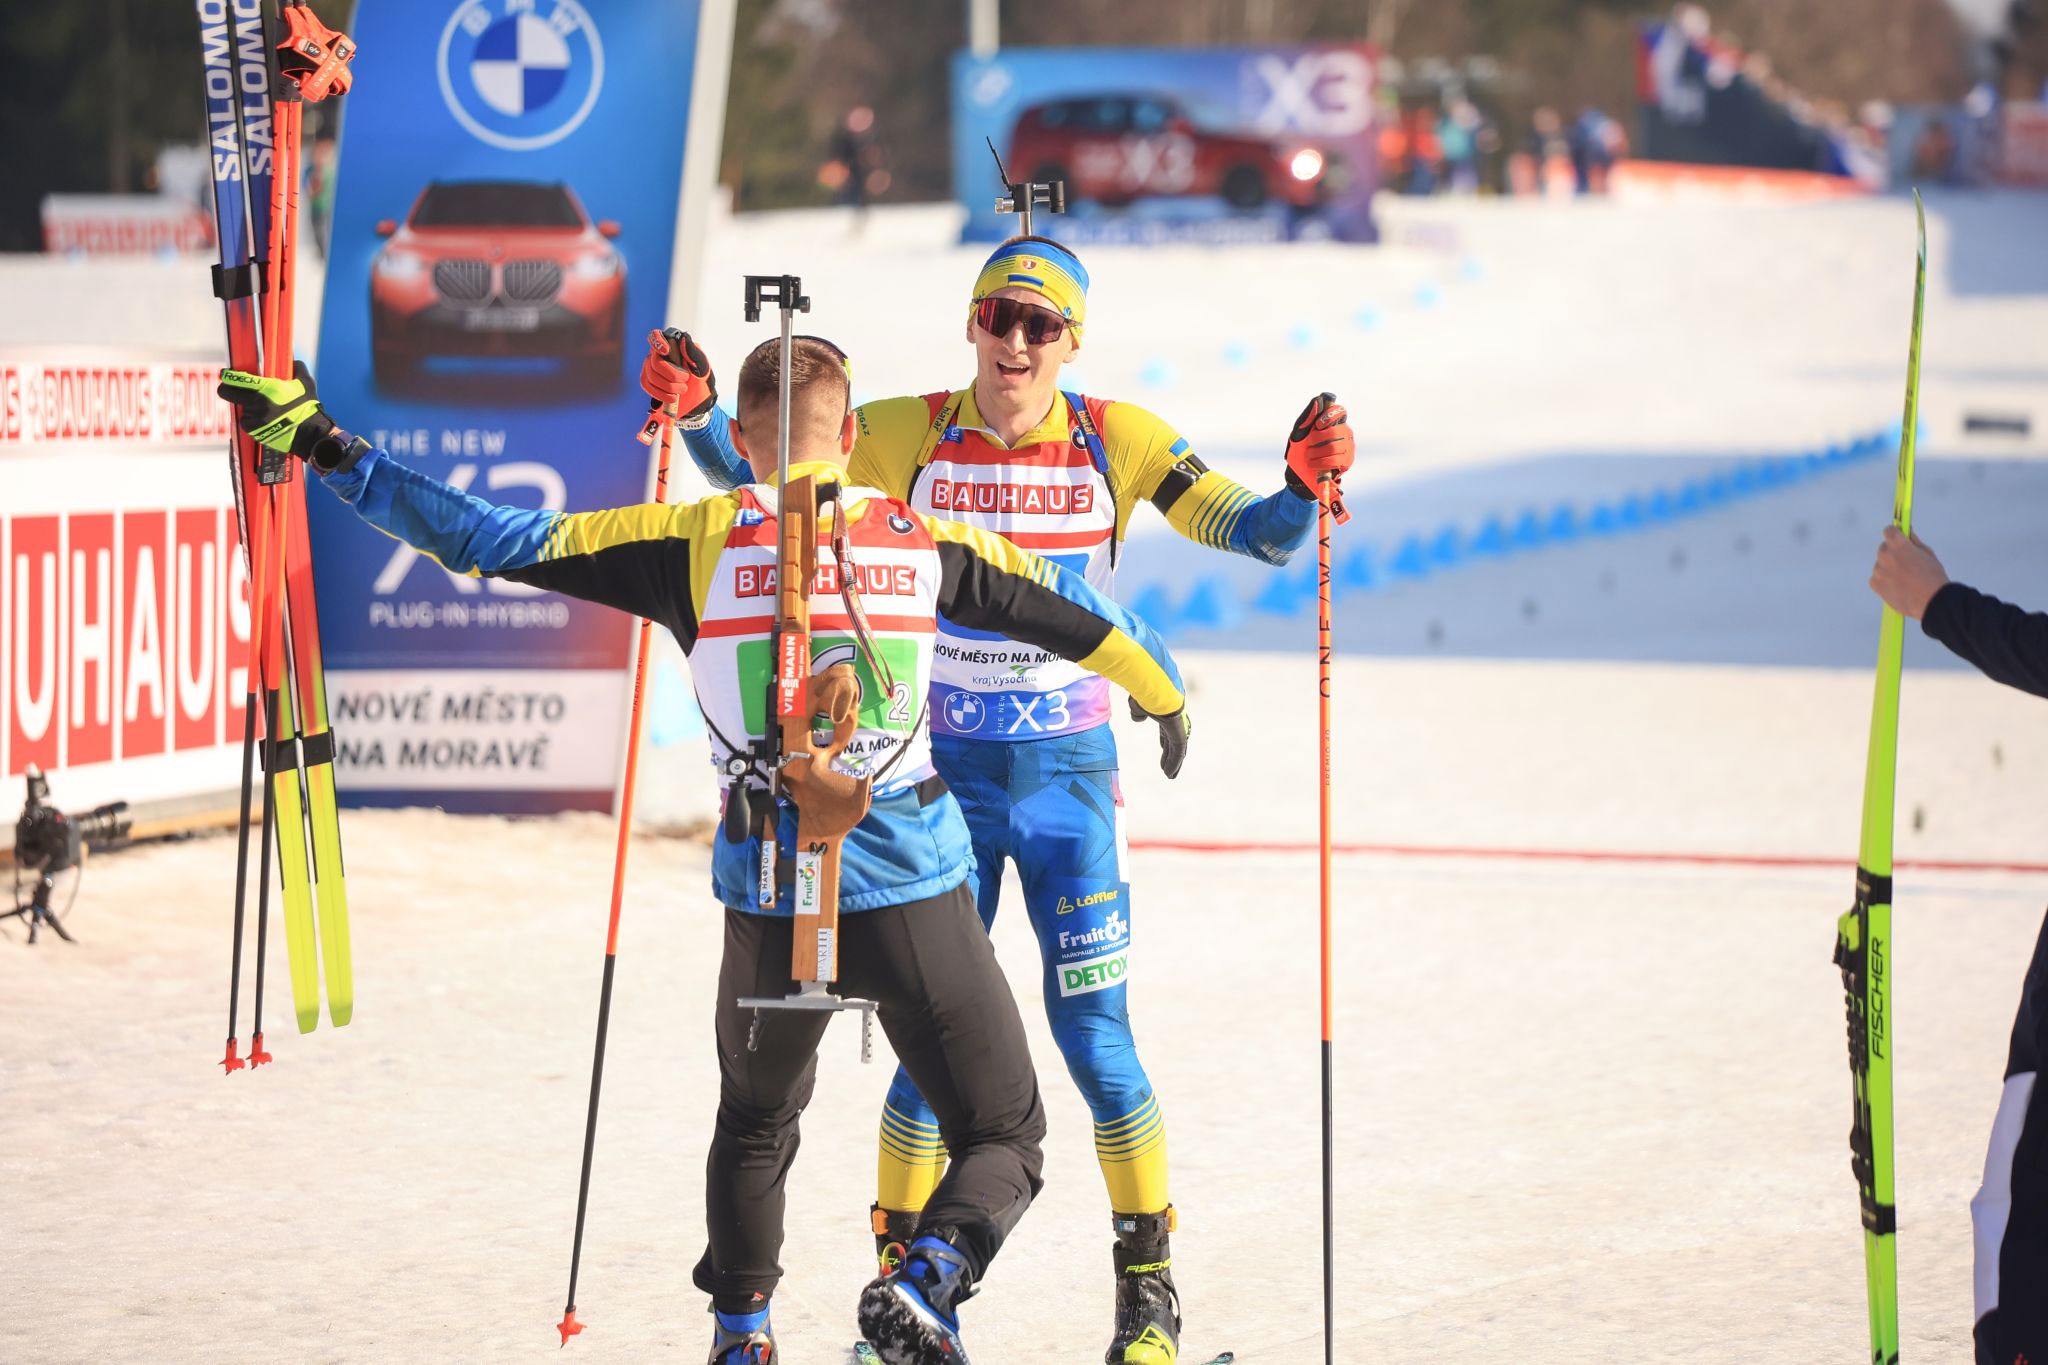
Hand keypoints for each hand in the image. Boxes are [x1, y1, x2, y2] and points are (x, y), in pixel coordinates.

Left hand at [216, 361, 356, 467]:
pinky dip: (251, 420)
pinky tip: (263, 419)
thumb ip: (296, 367)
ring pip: (238, 408)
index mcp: (267, 388)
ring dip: (244, 406)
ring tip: (259, 408)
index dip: (227, 375)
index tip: (225, 374)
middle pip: (226, 393)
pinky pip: (246, 422)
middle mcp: (257, 403)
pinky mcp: (254, 431)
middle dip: (226, 389)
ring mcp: (254, 418)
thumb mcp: (306, 383)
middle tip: (231, 389)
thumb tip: (291, 360)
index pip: (236, 379)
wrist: (310, 435)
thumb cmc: (308, 408)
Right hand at [639, 328, 716, 424]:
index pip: (656, 336)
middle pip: (655, 363)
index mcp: (670, 345)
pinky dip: (661, 394)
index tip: (666, 351)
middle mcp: (656, 354)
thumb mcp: (702, 365)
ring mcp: (649, 367)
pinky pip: (648, 387)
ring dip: (669, 387)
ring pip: (652, 377)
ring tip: (682, 389)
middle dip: (672, 375)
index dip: (657, 342)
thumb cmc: (700, 376)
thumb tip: (684, 338)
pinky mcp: (647, 381)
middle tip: (686, 379)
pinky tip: (672, 397)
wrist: (698, 395)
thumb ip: (693, 353)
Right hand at [1127, 695, 1190, 778]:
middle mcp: (1174, 720)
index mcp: (1165, 714)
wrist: (1151, 685)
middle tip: (1168, 768)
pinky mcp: (1180, 731)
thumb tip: (1138, 719)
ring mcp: (1178, 725)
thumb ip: (1138, 712)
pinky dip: (1175, 762)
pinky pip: (1179, 750)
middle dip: (1171, 755)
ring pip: (1178, 748)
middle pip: (1174, 742)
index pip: (1166, 731)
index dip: (1164, 743)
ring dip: (1174, 763)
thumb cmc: (1143, 691)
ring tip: (1170, 776)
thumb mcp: (1137, 704)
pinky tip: (1170, 773)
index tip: (1162, 749)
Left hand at [1283, 392, 1353, 523]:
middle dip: (1317, 439)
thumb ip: (1308, 416)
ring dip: (1316, 453)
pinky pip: (1336, 460)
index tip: (1317, 425)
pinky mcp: (1347, 462)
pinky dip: (1320, 463)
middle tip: (1309, 445)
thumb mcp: (1299, 432)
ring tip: (1309, 457)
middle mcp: (1344, 432)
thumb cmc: (1299, 450)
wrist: (1298, 473)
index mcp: (1334, 422)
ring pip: (1334, 447)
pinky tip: (1314, 465)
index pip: (1340, 411)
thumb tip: (1319, 399)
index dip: (1328, 417)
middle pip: (1336, 430)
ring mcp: (1348, 447)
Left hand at [1869, 525, 1948, 619]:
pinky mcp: (1874, 583)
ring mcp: (1878, 570)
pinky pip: (1877, 578)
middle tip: (1906, 563)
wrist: (1930, 601)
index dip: (1895, 534)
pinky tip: (1898, 586)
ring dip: (1889, 568)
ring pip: (1881, 564)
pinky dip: (1884, 580)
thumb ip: (1913, 541)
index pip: (1889, 531)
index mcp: (1898, 544)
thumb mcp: (1927, 553)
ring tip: (1905, 579)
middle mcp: (1884, 555)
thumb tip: (1906, 533)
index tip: (1899, 538)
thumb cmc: (1932, 576)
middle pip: (1884, 548)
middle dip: (1893, 553)